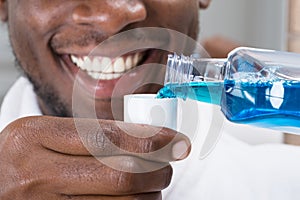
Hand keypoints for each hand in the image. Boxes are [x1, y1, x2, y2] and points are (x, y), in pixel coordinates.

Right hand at [0, 116, 189, 198]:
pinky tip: (138, 198)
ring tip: (153, 182)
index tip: (176, 141)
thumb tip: (148, 137)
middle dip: (157, 170)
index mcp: (35, 137)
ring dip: (149, 193)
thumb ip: (93, 133)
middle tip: (168, 164)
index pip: (108, 138)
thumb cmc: (25, 154)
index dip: (151, 140)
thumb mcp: (47, 133)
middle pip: (121, 175)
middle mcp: (37, 174)